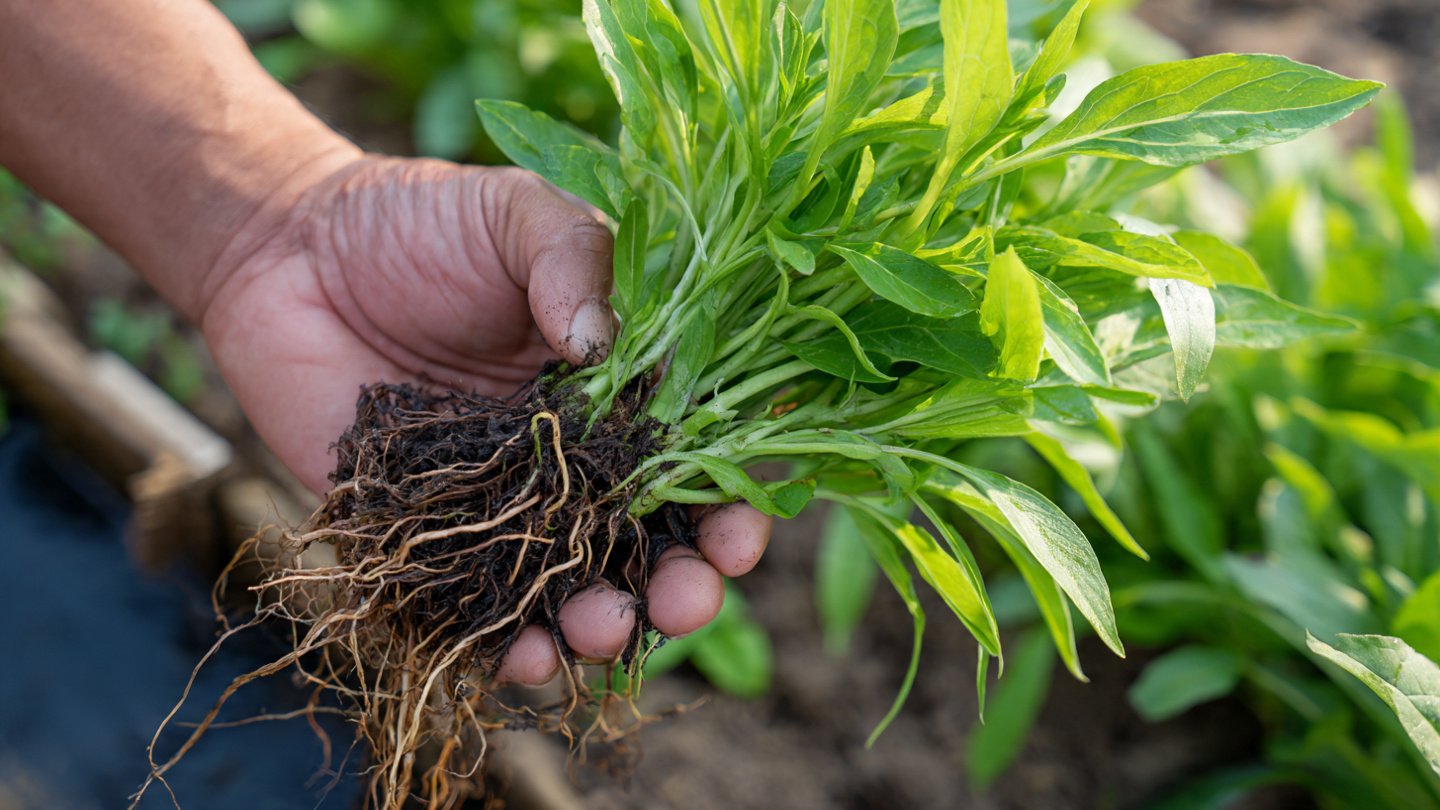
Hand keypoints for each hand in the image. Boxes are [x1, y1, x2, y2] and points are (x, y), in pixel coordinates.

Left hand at [199, 156, 769, 683]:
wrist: (285, 251)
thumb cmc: (417, 222)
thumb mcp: (515, 212)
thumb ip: (572, 258)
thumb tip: (600, 344)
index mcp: (616, 389)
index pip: (692, 459)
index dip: (725, 503)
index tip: (738, 532)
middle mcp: (571, 461)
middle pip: (646, 543)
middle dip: (679, 586)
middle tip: (686, 602)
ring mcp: (501, 506)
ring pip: (570, 588)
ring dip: (600, 625)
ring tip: (600, 628)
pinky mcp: (423, 536)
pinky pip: (472, 609)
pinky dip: (503, 646)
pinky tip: (523, 656)